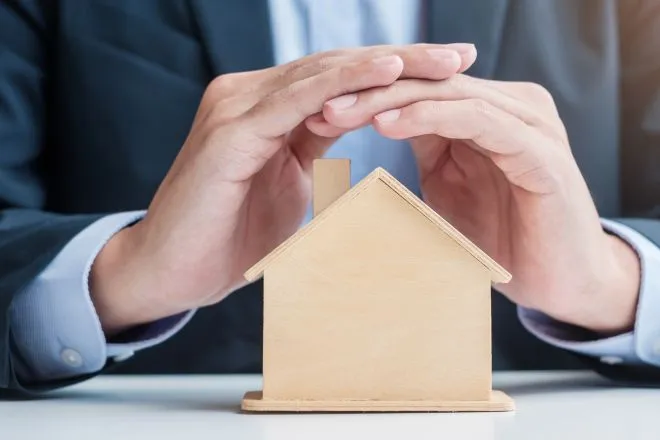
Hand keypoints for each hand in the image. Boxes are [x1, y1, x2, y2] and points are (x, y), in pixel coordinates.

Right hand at [90, 44, 477, 334]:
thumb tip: (348, 130)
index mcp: (266, 107)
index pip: (339, 79)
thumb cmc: (228, 236)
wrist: (171, 272)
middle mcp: (249, 95)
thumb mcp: (285, 183)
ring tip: (442, 60)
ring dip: (387, 63)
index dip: (395, 72)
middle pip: (337, 67)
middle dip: (405, 59)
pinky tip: (387, 73)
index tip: (449, 73)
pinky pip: (297, 100)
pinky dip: (344, 84)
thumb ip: (311, 147)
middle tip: (462, 54)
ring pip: (322, 74)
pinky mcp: (230, 131)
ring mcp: (236, 107)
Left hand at [310, 75, 639, 333]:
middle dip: (369, 92)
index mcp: (485, 113)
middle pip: (429, 84)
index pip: (419, 91)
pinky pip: (479, 121)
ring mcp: (529, 124)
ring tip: (340, 111)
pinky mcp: (540, 151)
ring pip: (449, 94)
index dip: (366, 98)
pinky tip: (388, 125)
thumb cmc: (501, 238)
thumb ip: (426, 153)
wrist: (560, 282)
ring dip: (389, 101)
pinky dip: (431, 118)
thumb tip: (371, 142)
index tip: (315, 111)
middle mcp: (510, 107)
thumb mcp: (449, 190)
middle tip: (319, 104)